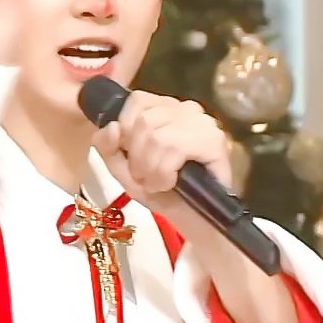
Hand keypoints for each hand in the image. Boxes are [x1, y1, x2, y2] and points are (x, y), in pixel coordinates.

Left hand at [92, 91, 231, 222]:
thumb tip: (111, 127)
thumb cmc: (163, 193)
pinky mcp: (214, 141)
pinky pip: (174, 148)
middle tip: (147, 177)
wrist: (194, 221)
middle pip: (144, 121)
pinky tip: (171, 183)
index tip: (132, 158)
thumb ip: (108, 146)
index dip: (126, 131)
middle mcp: (186, 109)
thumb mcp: (124, 170)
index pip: (137, 101)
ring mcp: (203, 123)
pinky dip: (164, 173)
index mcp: (166, 108)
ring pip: (157, 136)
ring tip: (159, 183)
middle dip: (138, 158)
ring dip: (151, 169)